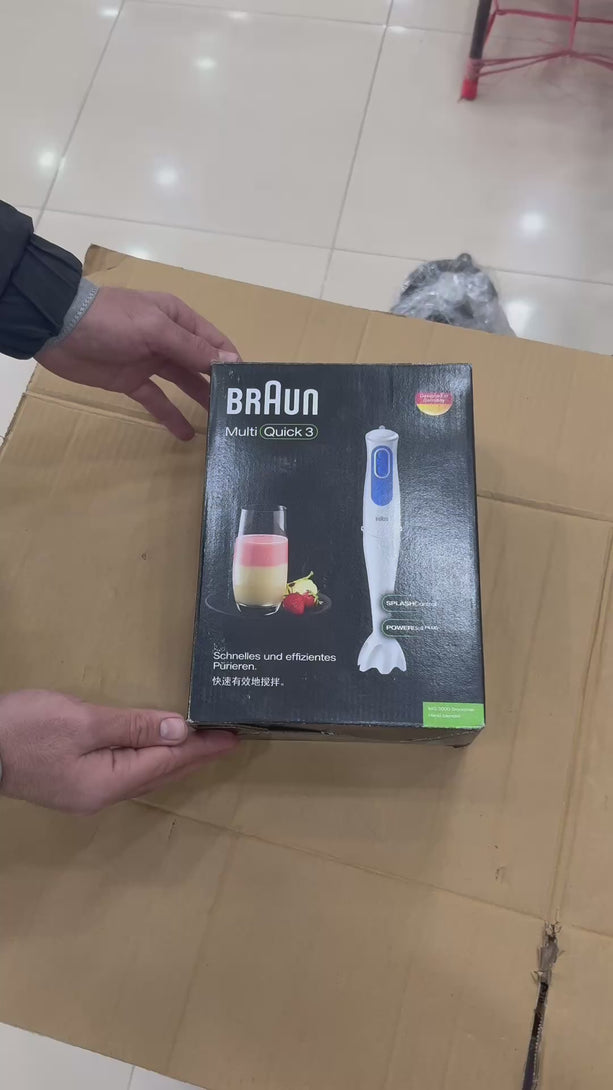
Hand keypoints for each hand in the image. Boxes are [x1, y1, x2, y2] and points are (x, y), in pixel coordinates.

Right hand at [0, 690, 237, 813]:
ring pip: (144, 775)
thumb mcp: (82, 722)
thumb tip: (177, 730)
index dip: (201, 748)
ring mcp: (86, 792)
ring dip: (174, 759)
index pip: (167, 763)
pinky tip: (157, 750)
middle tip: (229, 740)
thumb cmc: (24, 731)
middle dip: (194, 756)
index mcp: (107, 783)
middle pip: (159, 774)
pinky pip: (126, 771)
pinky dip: (150, 759)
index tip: (232, 737)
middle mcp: (102, 795)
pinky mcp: (74, 781)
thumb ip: (133, 726)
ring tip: (203, 745)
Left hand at [36, 286, 240, 440]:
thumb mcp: (155, 330)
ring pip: (182, 383)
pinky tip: (186, 435)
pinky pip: (157, 400)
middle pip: (200, 364)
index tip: (249, 387)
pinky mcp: (131, 381)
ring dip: (200, 401)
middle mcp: (168, 338)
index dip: (232, 361)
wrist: (58, 329)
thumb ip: (192, 348)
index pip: (214, 341)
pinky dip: (171, 416)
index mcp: (177, 318)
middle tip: (239, 412)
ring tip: (220, 425)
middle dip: (219, 384)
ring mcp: (149, 361)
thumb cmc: (111, 321)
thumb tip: (230, 360)